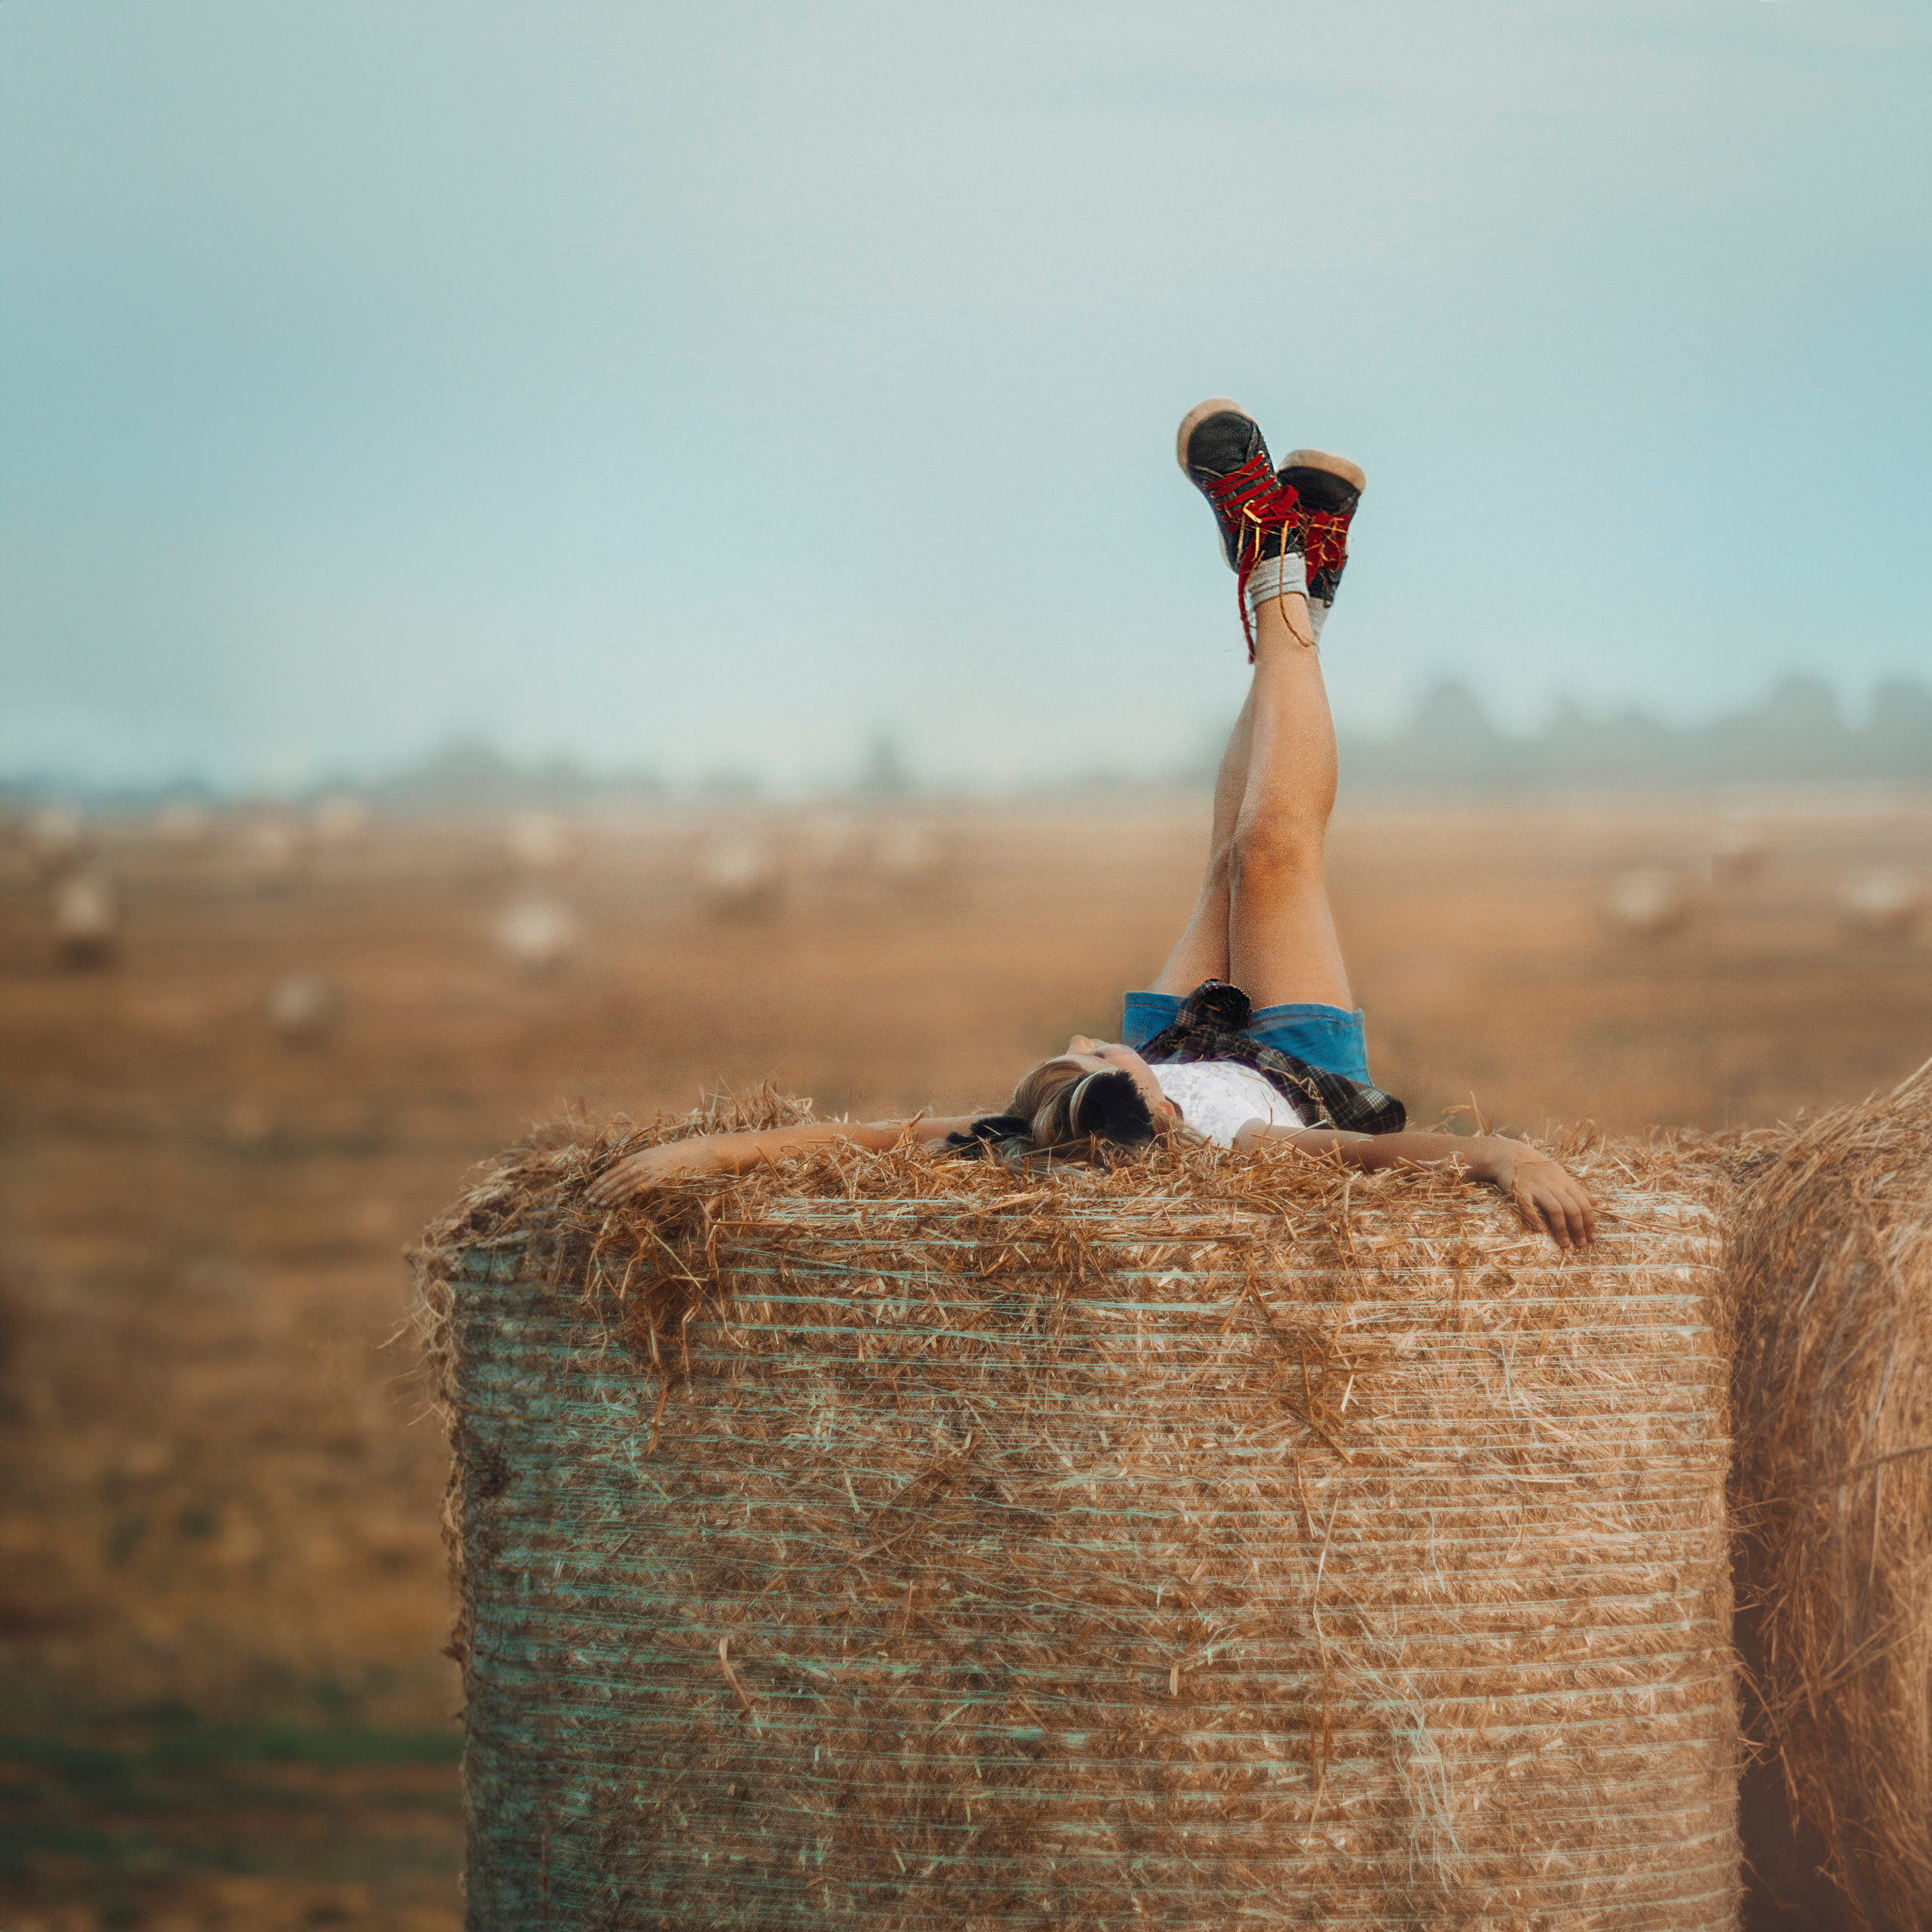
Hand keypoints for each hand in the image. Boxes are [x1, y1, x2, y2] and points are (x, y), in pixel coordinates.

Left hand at [586, 1141, 714, 1205]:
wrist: (701, 1153)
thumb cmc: (684, 1156)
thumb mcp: (661, 1157)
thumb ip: (648, 1164)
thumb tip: (637, 1177)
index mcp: (640, 1155)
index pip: (615, 1169)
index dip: (601, 1180)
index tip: (590, 1188)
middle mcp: (641, 1161)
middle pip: (615, 1176)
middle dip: (600, 1188)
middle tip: (588, 1198)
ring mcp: (648, 1170)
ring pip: (621, 1184)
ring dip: (608, 1194)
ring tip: (597, 1203)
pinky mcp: (655, 1179)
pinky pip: (634, 1189)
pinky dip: (622, 1196)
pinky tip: (614, 1204)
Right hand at [1497, 1147, 1596, 1248]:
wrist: (1510, 1155)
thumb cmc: (1538, 1167)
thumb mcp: (1560, 1174)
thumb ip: (1578, 1189)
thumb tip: (1596, 1203)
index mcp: (1565, 1182)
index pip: (1583, 1204)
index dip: (1589, 1222)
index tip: (1592, 1238)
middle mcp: (1553, 1185)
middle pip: (1572, 1209)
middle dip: (1578, 1229)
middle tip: (1581, 1244)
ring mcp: (1537, 1188)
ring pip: (1555, 1209)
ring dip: (1561, 1229)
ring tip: (1564, 1244)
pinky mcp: (1520, 1190)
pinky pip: (1528, 1206)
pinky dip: (1534, 1218)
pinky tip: (1539, 1230)